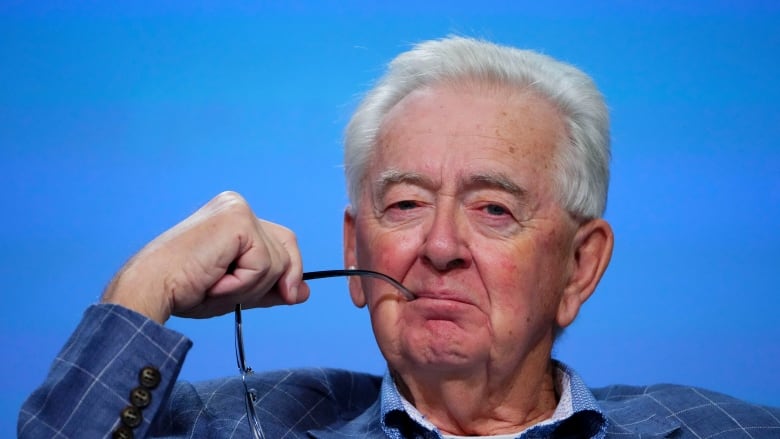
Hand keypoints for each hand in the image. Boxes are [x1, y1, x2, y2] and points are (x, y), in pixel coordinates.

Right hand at [101, 191, 309, 322]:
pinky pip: (264, 265)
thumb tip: (303, 291)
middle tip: (227, 289)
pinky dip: (242, 284)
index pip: (282, 244)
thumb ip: (272, 286)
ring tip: (214, 282)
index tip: (280, 296)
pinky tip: (214, 279)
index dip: (284, 274)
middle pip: (287, 250)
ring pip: (278, 262)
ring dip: (249, 287)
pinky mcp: (237, 220)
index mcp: (234, 216)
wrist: (151, 289)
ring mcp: (238, 209)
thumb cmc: (184, 288)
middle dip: (268, 282)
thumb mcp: (239, 288)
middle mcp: (237, 205)